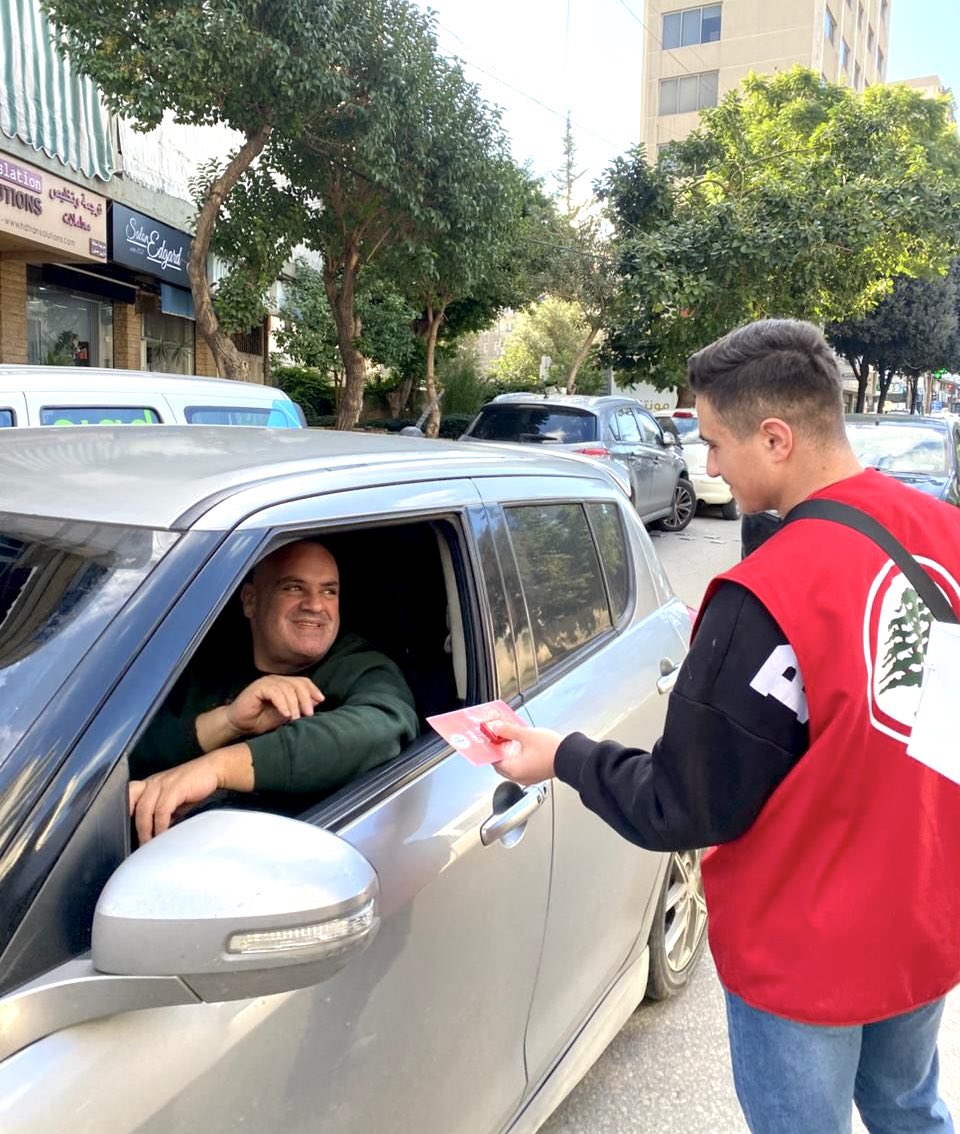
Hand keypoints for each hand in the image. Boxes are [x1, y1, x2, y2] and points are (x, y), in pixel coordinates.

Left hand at [128, 744, 253, 843]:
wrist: (213, 770)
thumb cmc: (192, 787)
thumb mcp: (172, 800)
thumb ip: (161, 813)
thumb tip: (153, 834)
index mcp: (148, 784)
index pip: (126, 797)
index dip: (122, 814)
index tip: (126, 834)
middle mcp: (152, 782)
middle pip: (132, 806)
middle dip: (136, 828)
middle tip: (140, 846)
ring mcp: (162, 783)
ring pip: (145, 810)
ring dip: (146, 830)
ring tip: (151, 845)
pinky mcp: (174, 787)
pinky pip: (162, 810)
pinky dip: (161, 825)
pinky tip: (164, 834)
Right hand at [226, 674, 323, 735]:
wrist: (240, 725)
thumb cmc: (261, 720)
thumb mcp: (285, 715)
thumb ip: (299, 707)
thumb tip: (317, 702)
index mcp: (284, 684)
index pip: (303, 682)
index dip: (313, 690)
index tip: (321, 701)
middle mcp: (276, 680)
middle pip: (297, 684)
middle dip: (306, 699)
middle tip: (309, 714)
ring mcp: (267, 682)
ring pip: (287, 688)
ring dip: (294, 704)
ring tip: (296, 718)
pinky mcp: (258, 687)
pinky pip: (275, 692)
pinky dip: (282, 703)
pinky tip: (286, 714)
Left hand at [486, 720, 562, 784]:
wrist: (571, 757)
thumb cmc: (551, 749)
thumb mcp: (527, 735)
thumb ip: (508, 730)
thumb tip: (495, 727)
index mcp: (514, 769)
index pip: (493, 760)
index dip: (491, 747)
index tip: (490, 737)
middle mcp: (519, 776)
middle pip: (501, 764)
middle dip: (499, 750)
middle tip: (498, 736)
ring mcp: (527, 777)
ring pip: (511, 765)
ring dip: (508, 753)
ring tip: (510, 739)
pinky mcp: (535, 775)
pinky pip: (520, 767)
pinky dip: (517, 757)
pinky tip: (521, 746)